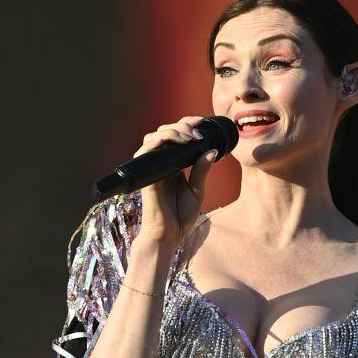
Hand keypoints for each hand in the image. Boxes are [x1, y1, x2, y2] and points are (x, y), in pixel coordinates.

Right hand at [134, 115, 221, 249]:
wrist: (169, 235)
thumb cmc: (181, 217)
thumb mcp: (197, 191)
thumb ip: (202, 171)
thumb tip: (212, 151)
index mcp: (173, 164)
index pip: (177, 136)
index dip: (187, 124)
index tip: (202, 122)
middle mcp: (161, 163)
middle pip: (166, 131)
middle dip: (183, 125)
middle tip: (198, 132)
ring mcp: (152, 167)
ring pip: (155, 136)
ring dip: (173, 131)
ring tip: (189, 137)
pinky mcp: (146, 173)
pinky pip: (147, 149)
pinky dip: (159, 140)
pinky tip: (174, 141)